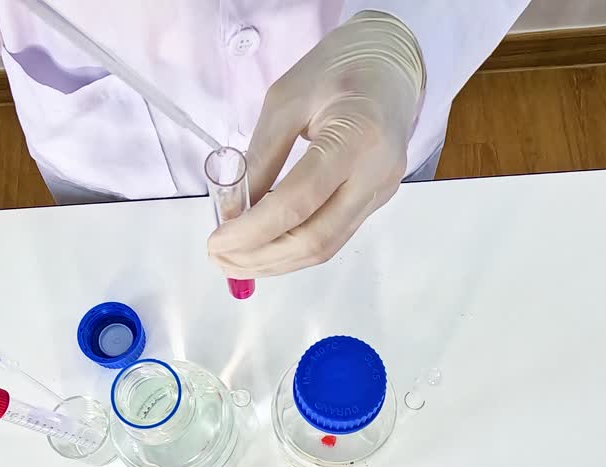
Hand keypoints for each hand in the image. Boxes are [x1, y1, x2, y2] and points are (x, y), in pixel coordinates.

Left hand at [208, 10, 424, 278]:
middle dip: (262, 257)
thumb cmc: (333, 70)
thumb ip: (260, 157)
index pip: (299, 200)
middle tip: (220, 258)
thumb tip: (233, 213)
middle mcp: (376, 173)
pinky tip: (265, 248)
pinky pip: (334, 236)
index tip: (216, 241)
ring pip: (326, 247)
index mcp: (355, 136)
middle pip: (316, 238)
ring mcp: (382, 192)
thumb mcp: (284, 101)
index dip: (254, 229)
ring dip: (276, 262)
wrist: (389, 64)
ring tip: (235, 261)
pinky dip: (295, 250)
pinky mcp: (378, 200)